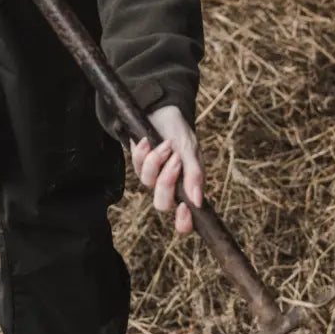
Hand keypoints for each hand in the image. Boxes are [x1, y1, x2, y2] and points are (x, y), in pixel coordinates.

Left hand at [130, 105, 203, 234]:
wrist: (162, 111)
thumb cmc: (180, 132)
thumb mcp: (191, 150)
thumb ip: (194, 175)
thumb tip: (198, 201)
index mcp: (187, 188)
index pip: (185, 220)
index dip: (184, 222)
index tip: (185, 207)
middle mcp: (169, 186)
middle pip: (162, 204)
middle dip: (167, 182)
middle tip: (175, 160)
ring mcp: (152, 177)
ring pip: (148, 182)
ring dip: (157, 161)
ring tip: (166, 144)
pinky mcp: (137, 165)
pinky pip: (137, 165)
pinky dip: (144, 151)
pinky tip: (149, 139)